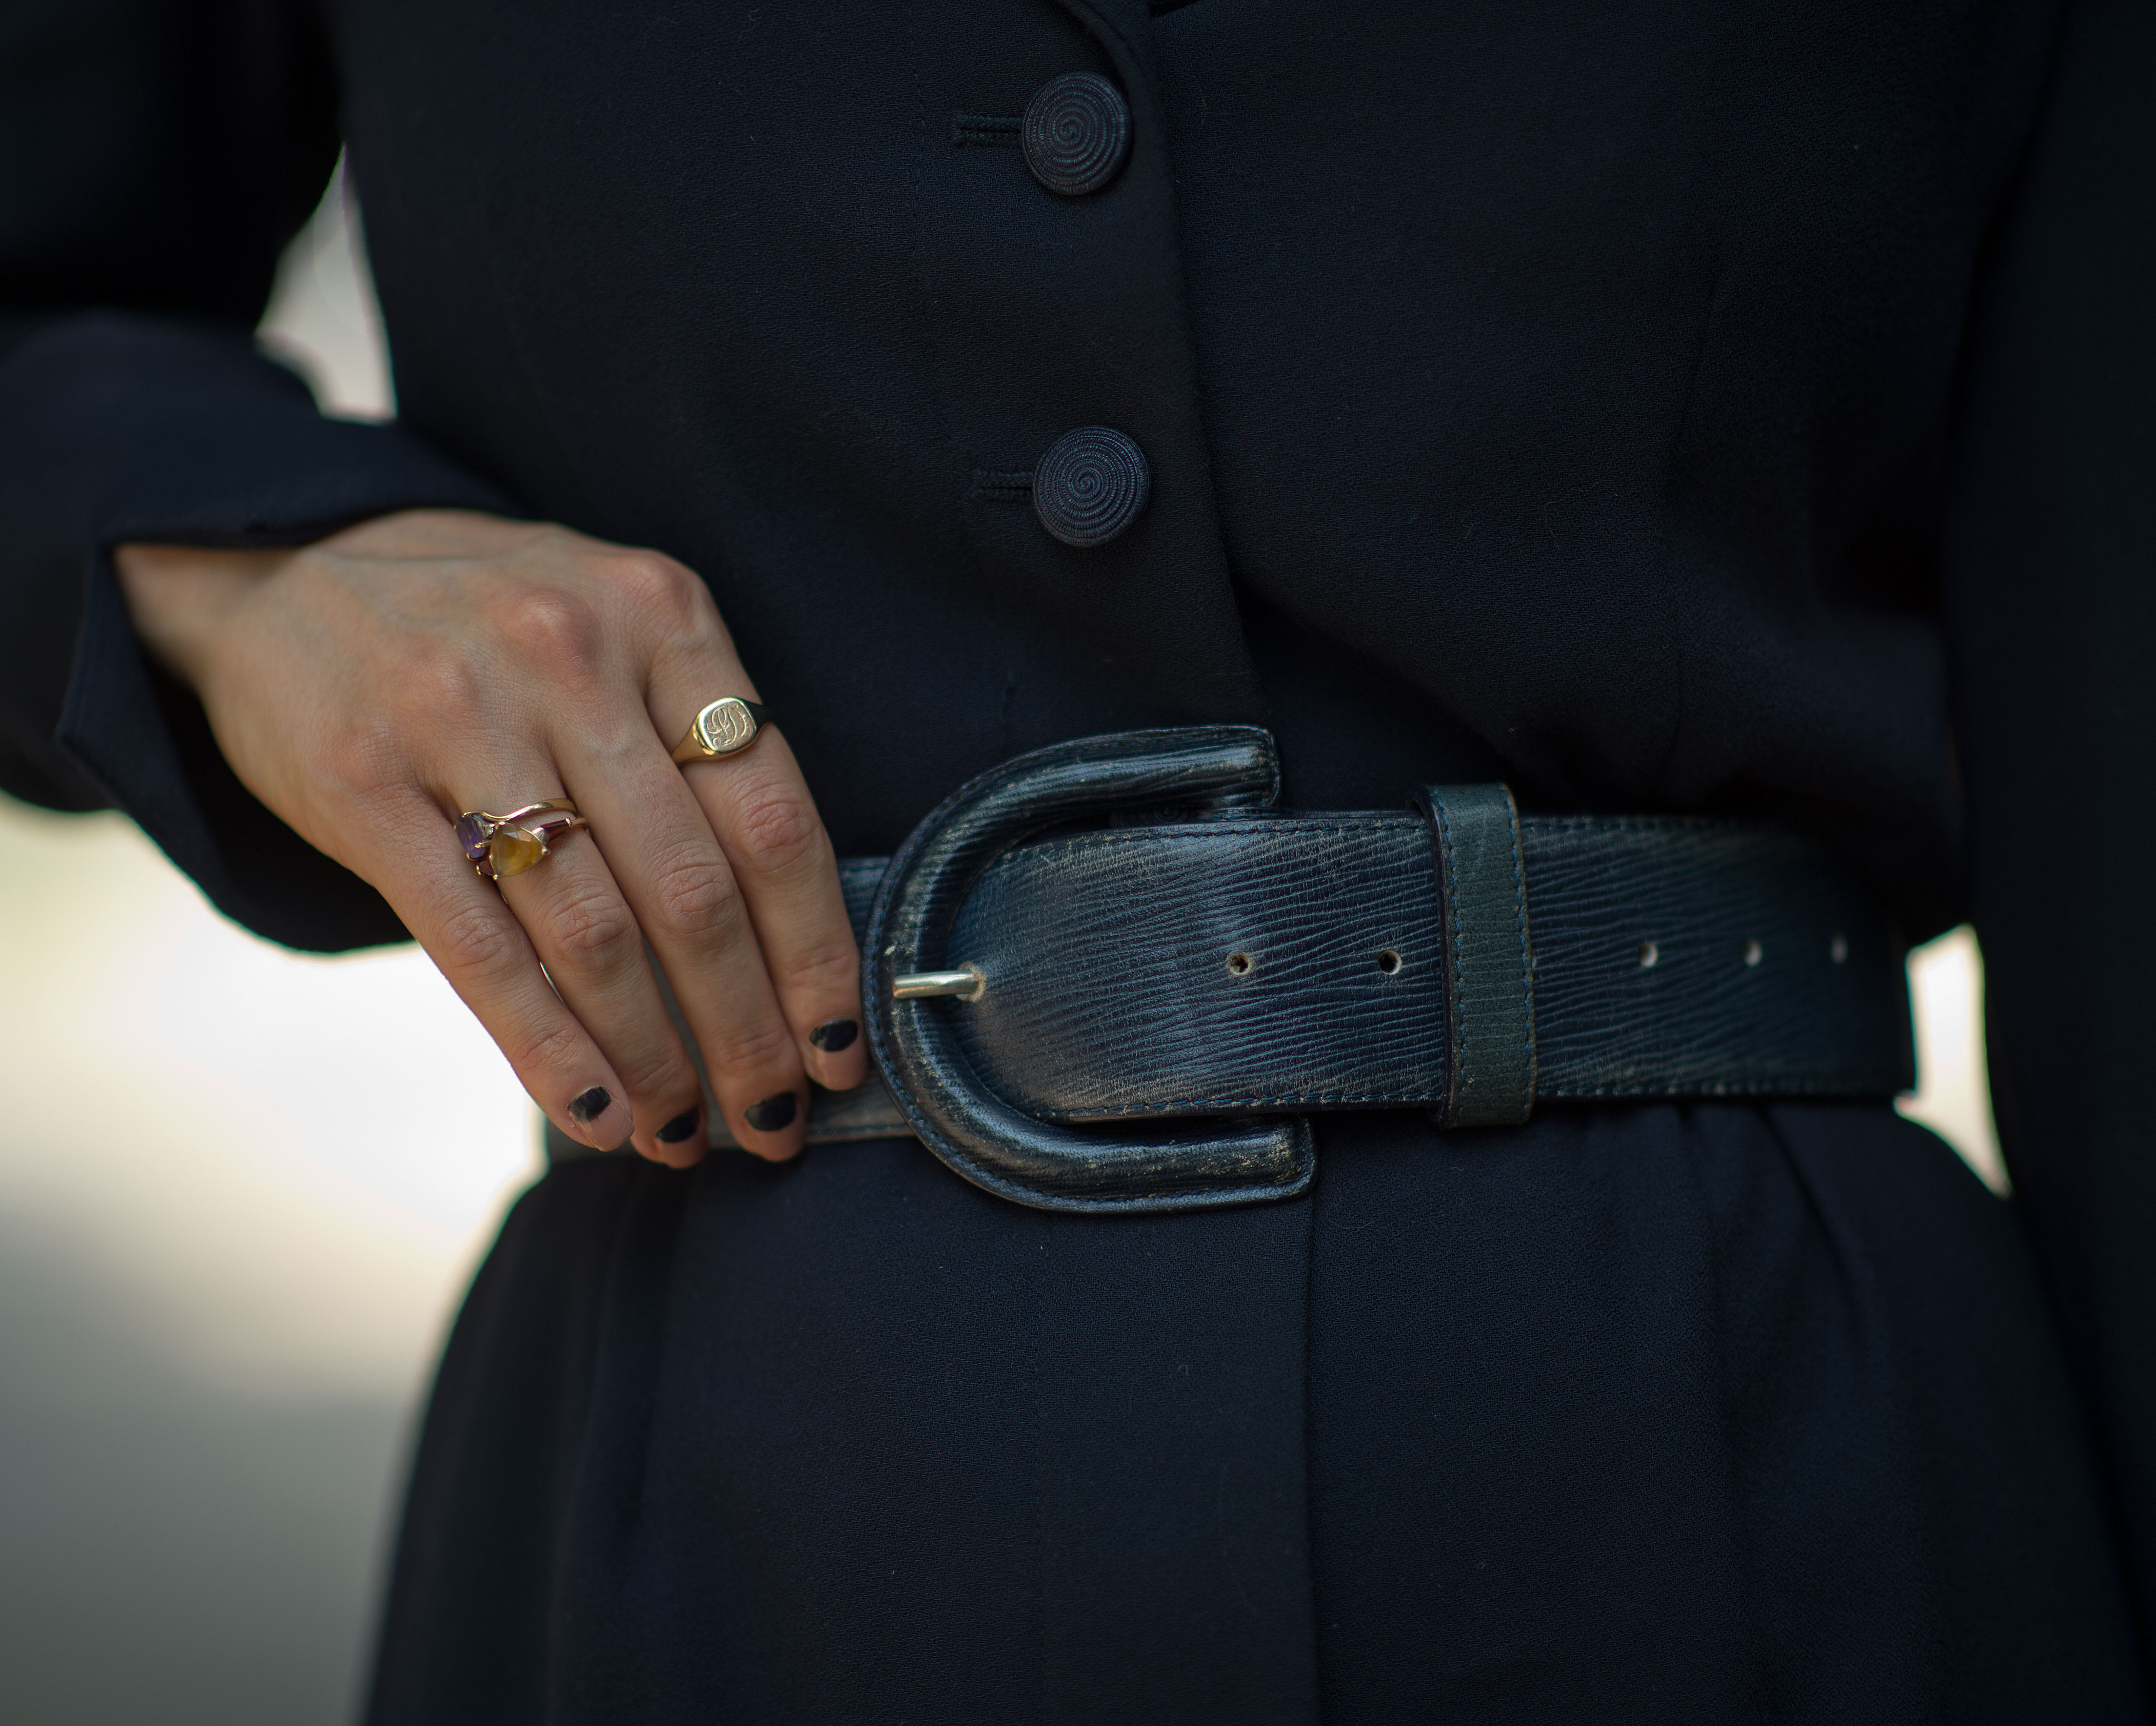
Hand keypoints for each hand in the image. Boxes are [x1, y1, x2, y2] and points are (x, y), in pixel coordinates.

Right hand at [116, 509, 867, 1164]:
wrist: (288, 561)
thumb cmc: (496, 625)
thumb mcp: (618, 631)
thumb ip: (700, 743)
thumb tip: (785, 944)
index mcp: (663, 615)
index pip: (774, 819)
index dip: (817, 953)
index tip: (841, 1048)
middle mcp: (571, 656)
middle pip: (695, 892)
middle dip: (746, 1031)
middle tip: (773, 1121)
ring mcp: (459, 717)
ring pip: (593, 934)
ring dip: (654, 1057)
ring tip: (684, 1134)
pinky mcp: (364, 786)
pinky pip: (478, 949)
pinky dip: (548, 1047)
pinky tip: (597, 1111)